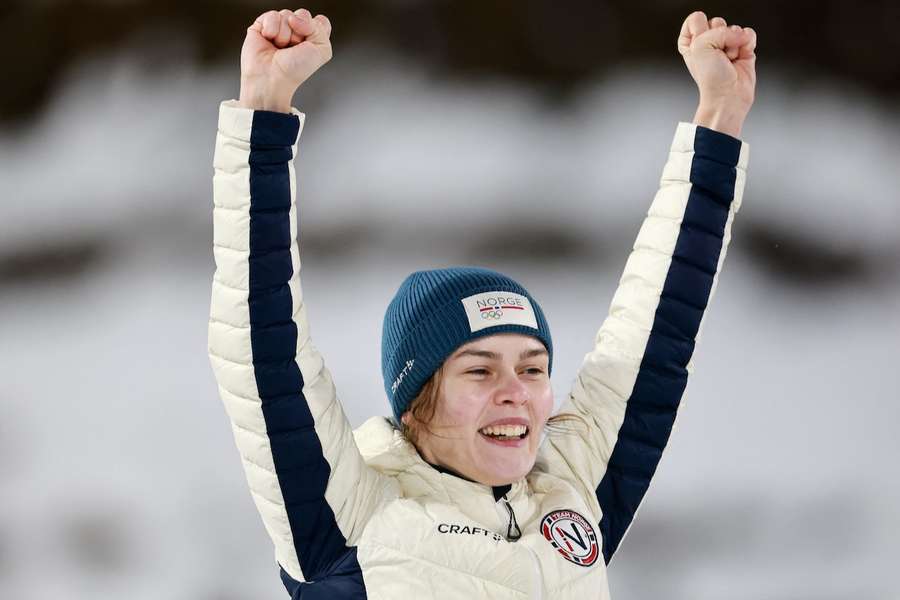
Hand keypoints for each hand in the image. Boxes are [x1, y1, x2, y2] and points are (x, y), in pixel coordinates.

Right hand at [239, 8, 332, 112]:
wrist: (271, 78)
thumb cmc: (294, 71)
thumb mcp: (322, 50)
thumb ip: (320, 27)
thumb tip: (295, 18)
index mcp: (312, 38)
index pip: (320, 21)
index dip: (316, 29)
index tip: (310, 44)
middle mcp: (297, 31)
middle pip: (303, 14)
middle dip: (300, 31)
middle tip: (293, 48)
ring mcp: (280, 27)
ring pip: (287, 14)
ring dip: (285, 34)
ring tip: (280, 48)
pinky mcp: (263, 25)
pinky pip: (272, 15)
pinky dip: (272, 29)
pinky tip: (269, 40)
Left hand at [677, 12, 756, 136]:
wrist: (728, 95)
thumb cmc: (710, 77)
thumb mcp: (700, 45)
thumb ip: (716, 29)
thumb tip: (738, 32)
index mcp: (691, 42)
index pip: (696, 18)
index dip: (700, 31)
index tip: (700, 45)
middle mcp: (708, 42)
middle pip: (717, 21)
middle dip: (719, 37)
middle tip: (717, 56)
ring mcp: (726, 44)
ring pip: (734, 27)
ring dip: (733, 44)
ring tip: (729, 60)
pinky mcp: (743, 48)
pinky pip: (748, 33)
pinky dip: (747, 43)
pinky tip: (741, 56)